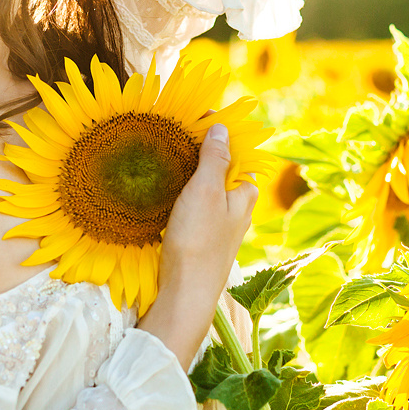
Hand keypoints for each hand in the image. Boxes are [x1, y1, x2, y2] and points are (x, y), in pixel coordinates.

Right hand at [137, 124, 258, 370]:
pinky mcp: (200, 239)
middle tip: (174, 132)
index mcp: (245, 193)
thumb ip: (215, 158)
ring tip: (165, 155)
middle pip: (220, 169)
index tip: (193, 116)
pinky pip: (192, 206)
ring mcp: (218, 225)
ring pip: (205, 189)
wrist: (184, 294)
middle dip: (200, 150)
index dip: (216, 131)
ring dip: (187, 172)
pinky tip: (164, 191)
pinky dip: (180, 194)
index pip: (235, 151)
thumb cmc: (198, 242)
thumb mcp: (207, 191)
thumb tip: (222, 127)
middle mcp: (236, 208)